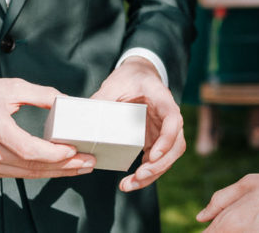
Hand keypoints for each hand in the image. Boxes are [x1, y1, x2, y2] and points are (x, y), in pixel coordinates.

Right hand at [0, 75, 94, 178]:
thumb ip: (42, 94)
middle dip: (63, 166)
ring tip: (80, 166)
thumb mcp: (11, 86)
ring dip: (55, 172)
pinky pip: (17, 173)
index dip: (54, 154)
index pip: (27, 149)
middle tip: (88, 162)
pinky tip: (58, 167)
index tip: (74, 150)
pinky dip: (39, 171)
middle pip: (30, 165)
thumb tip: (69, 102)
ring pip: (26, 173)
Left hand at [91, 57, 185, 190]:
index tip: (153, 154)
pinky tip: (132, 180)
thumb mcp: (115, 83)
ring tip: (130, 184)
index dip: (167, 139)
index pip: (173, 120)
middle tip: (139, 175)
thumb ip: (102, 98)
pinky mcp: (155, 138)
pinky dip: (148, 172)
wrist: (137, 74)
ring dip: (153, 173)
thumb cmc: (129, 77)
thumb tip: (82, 117)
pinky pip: (157, 159)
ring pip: (169, 156)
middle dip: (160, 165)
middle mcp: (168, 117)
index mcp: (162, 99)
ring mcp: (163, 130)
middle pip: (176, 145)